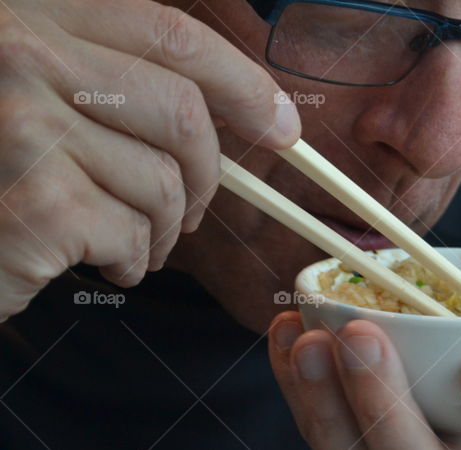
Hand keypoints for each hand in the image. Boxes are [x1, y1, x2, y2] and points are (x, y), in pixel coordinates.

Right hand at [0, 0, 299, 320]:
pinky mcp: (35, 203)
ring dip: (165, 230)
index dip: (241, 81)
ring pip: (162, 182)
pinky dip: (132, 261)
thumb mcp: (43, 99)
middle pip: (181, 111)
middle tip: (194, 212)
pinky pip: (132, 234)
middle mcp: (20, 54)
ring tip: (133, 243)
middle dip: (207, 175)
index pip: (169, 34)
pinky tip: (99, 262)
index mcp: (31, 16)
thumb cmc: (2, 175)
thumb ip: (121, 86)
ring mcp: (22, 126)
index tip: (281, 123)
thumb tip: (256, 114)